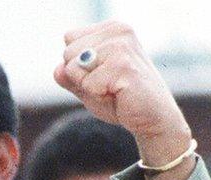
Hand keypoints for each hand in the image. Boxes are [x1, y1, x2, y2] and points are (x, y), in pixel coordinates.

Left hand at [54, 21, 194, 179]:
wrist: (152, 119)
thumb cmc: (121, 100)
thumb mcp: (87, 86)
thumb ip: (69, 76)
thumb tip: (58, 69)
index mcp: (111, 29)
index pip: (69, 39)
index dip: (78, 65)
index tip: (102, 74)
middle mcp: (118, 31)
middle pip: (68, 52)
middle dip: (81, 76)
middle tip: (108, 85)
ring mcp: (121, 46)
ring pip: (73, 67)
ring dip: (89, 87)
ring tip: (113, 89)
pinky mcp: (122, 66)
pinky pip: (86, 83)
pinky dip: (97, 96)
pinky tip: (119, 94)